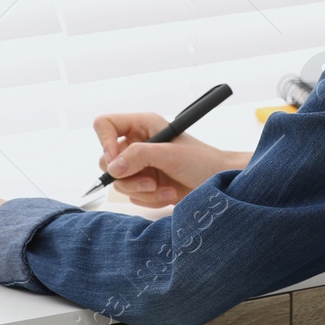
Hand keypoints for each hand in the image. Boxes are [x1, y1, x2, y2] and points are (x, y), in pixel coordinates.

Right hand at [93, 112, 249, 207]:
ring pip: (119, 182)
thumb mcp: (170, 154)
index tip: (117, 162)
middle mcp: (138, 144)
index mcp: (142, 126)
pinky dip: (149, 199)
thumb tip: (114, 166)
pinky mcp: (145, 184)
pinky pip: (132, 195)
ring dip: (143, 190)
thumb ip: (139, 156)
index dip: (105, 143)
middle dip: (128, 176)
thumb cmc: (203, 161)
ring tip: (164, 188)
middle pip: (107, 159)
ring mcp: (140, 165)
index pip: (105, 125)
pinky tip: (168, 193)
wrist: (219, 184)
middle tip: (150, 181)